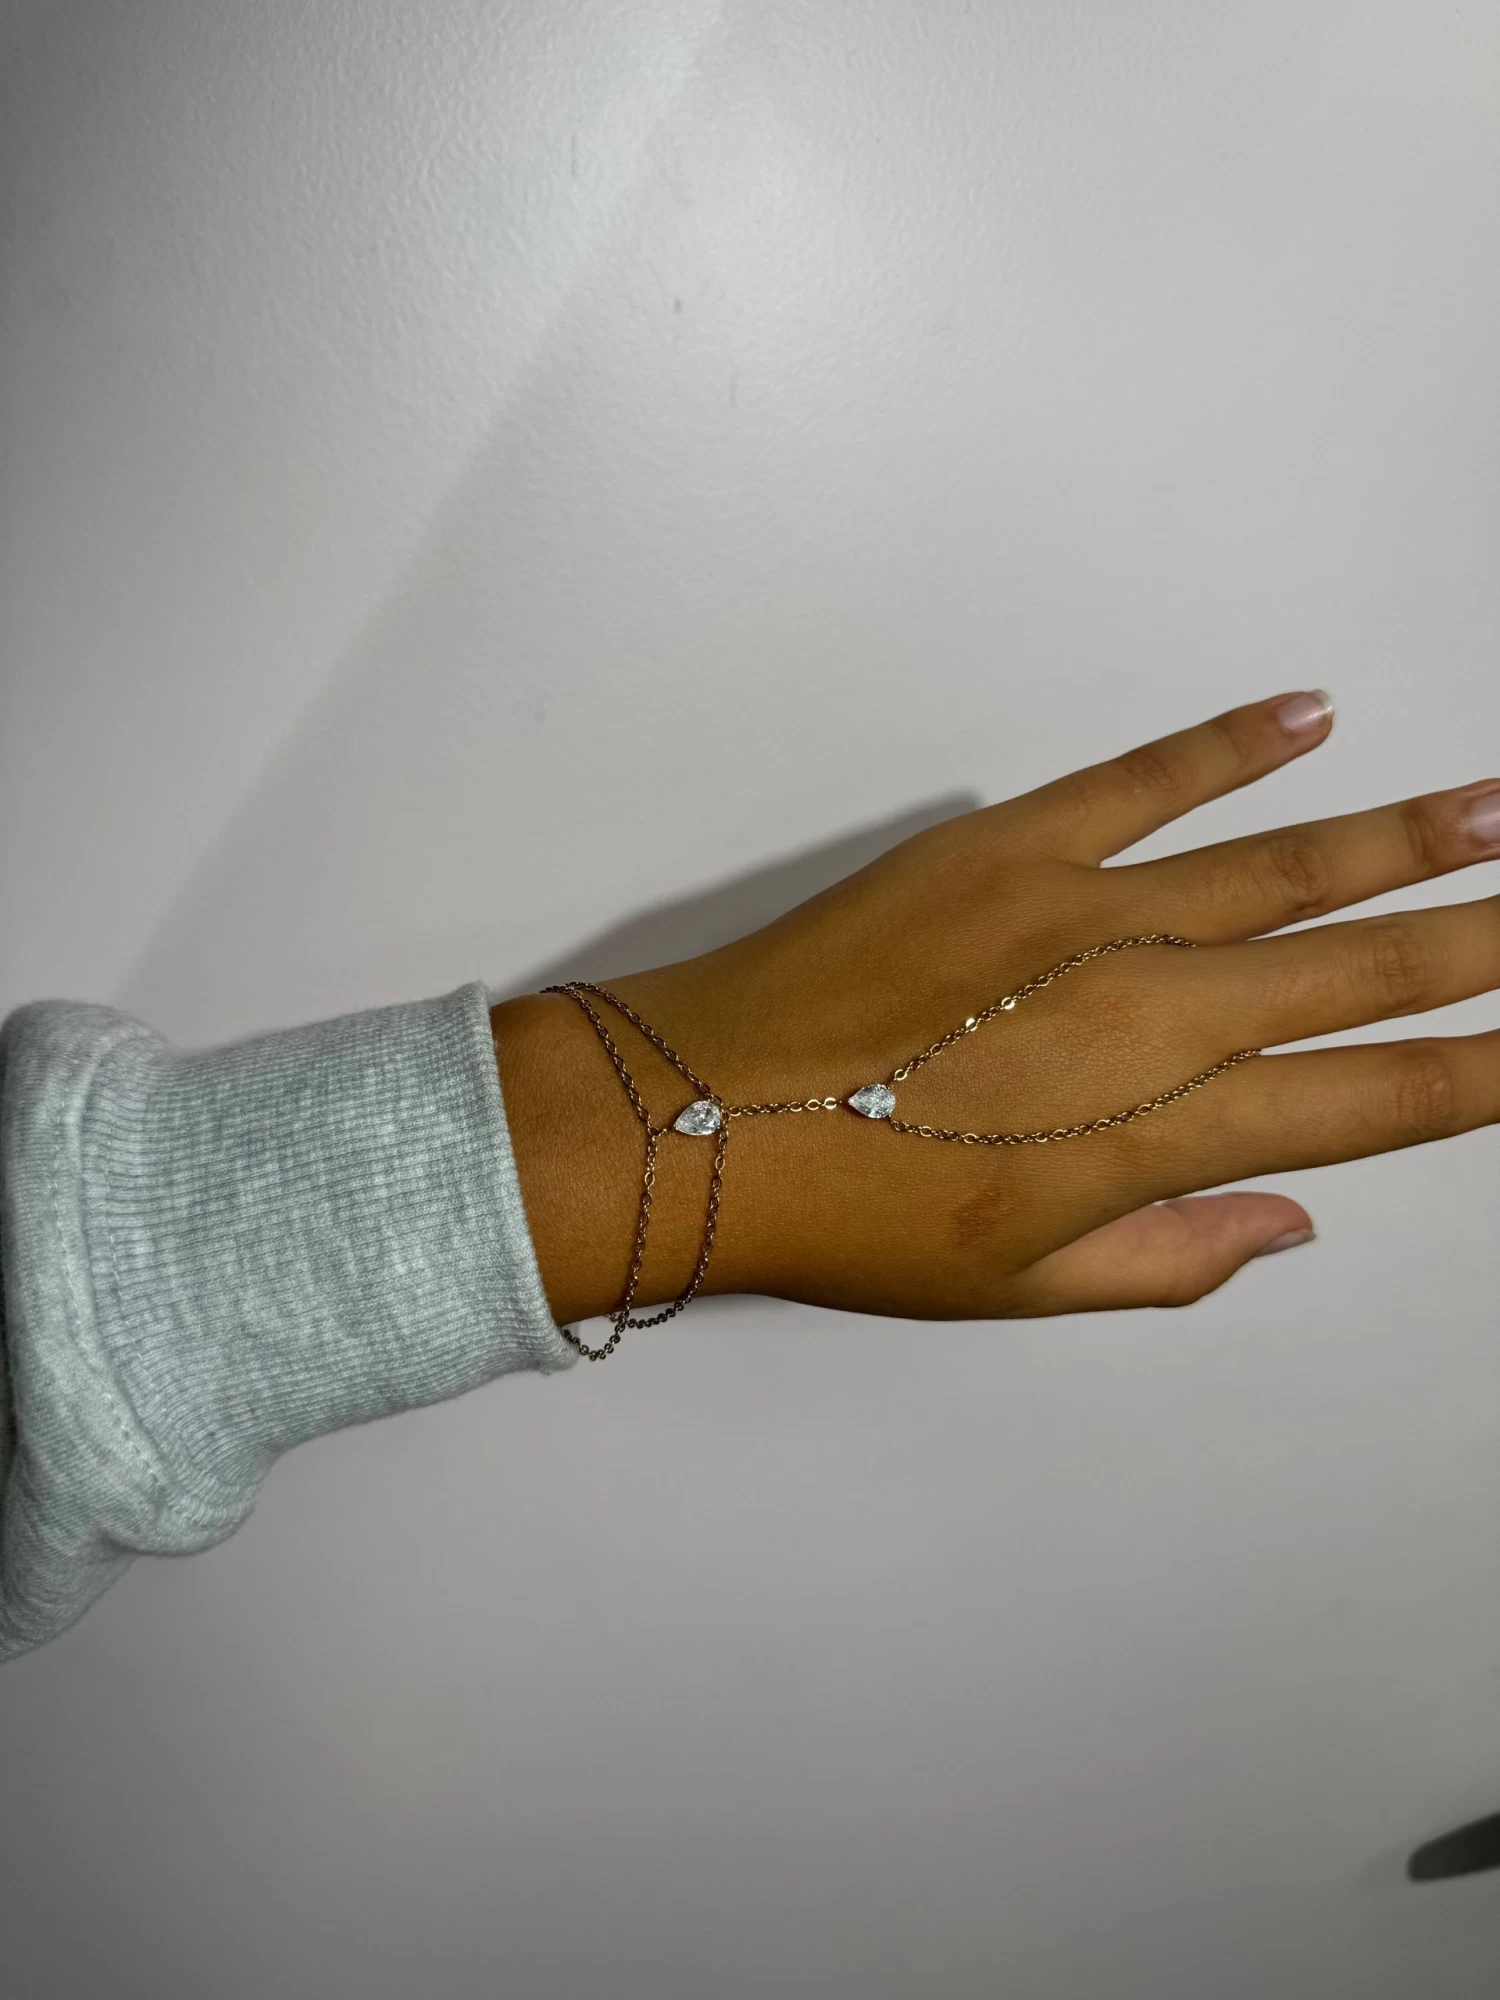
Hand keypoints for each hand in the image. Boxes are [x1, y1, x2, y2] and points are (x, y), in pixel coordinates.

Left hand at [494, 692, 1499, 1325]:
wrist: (696, 1119)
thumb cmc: (854, 1220)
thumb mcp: (1019, 1287)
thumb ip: (1173, 1255)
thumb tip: (1294, 1217)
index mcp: (1159, 1134)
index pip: (1368, 1102)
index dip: (1476, 1074)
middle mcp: (1150, 1014)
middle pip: (1358, 970)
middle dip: (1476, 942)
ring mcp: (1082, 913)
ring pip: (1283, 866)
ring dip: (1404, 838)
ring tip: (1497, 809)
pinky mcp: (1007, 846)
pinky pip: (1144, 781)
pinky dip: (1229, 744)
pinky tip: (1312, 714)